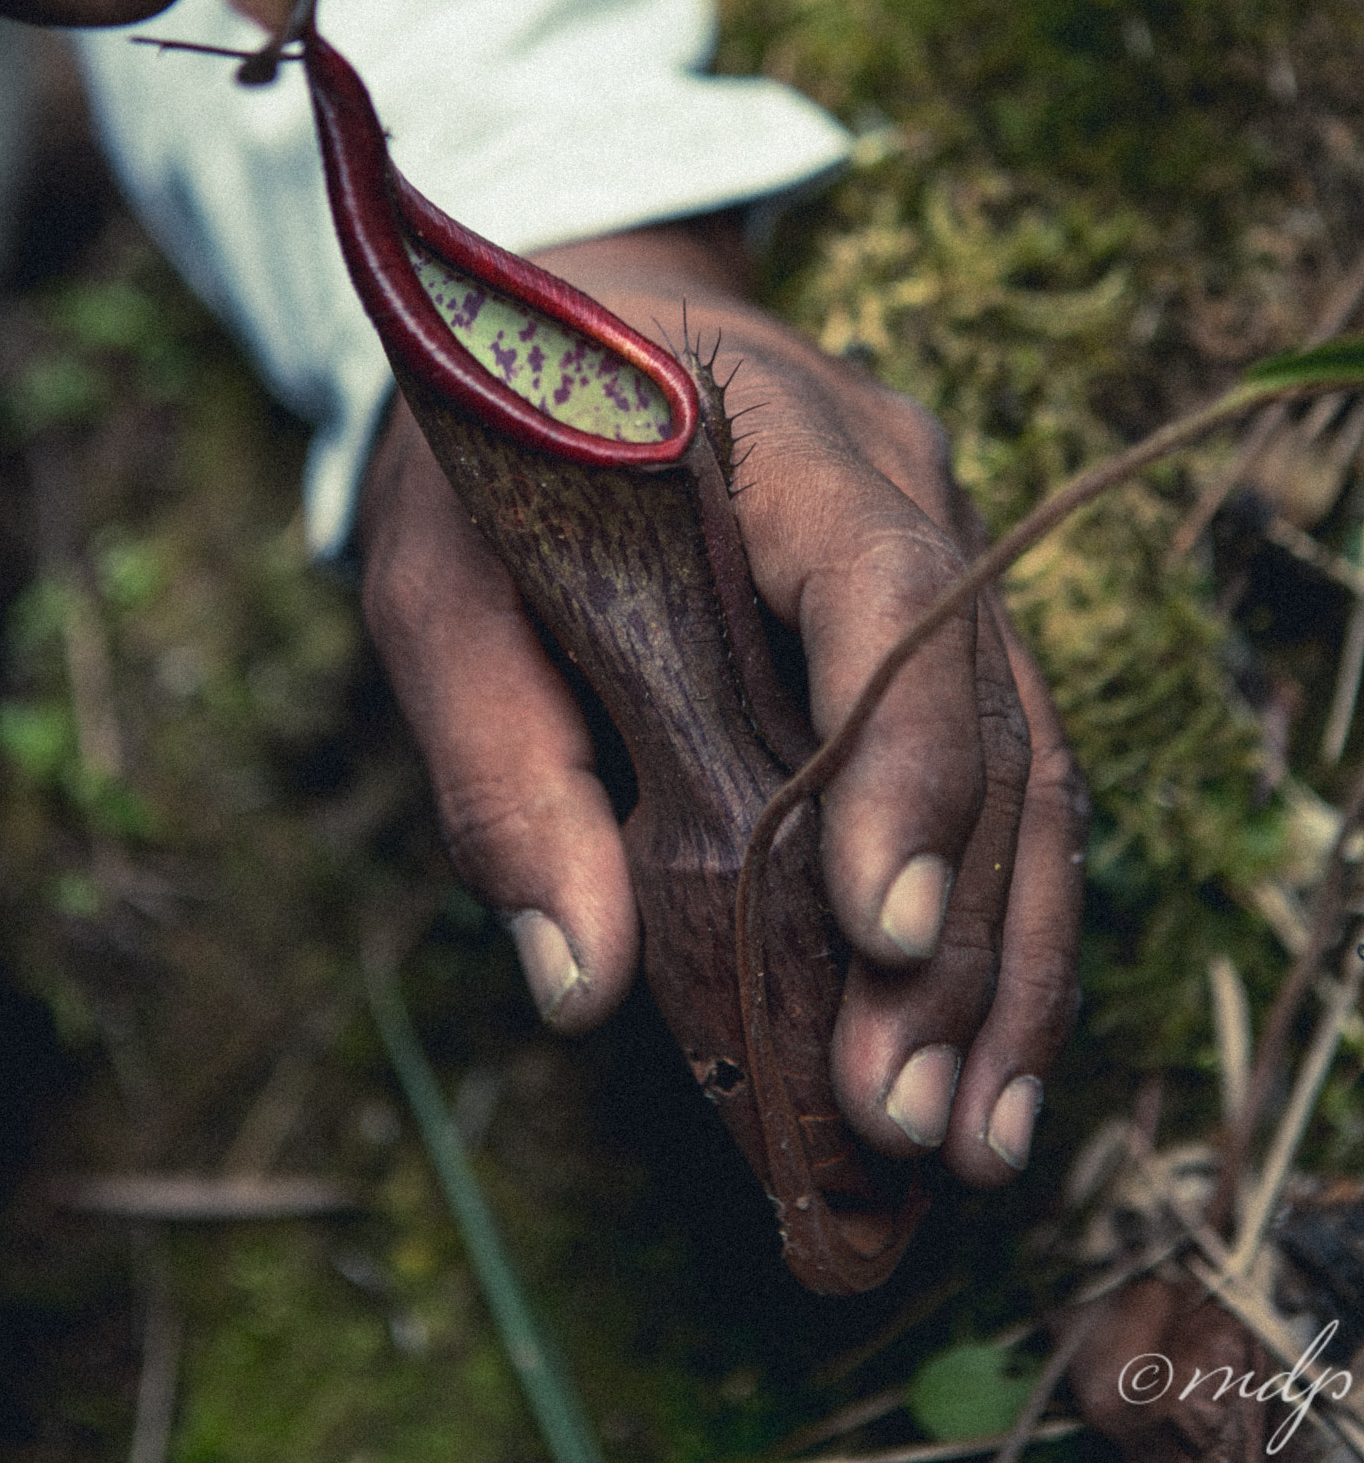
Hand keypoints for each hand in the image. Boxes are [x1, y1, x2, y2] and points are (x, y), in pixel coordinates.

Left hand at [360, 215, 1087, 1185]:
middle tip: (904, 1114)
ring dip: (1006, 961)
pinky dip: (996, 927)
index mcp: (780, 437)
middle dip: (959, 926)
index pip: (885, 586)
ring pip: (1030, 765)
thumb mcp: (439, 575)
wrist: (566, 330)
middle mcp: (903, 491)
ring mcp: (946, 556)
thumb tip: (584, 981)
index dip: (900, 757)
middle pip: (987, 710)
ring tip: (969, 1139)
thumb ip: (500, 756)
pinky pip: (1004, 780)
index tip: (880, 933)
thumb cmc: (494, 445)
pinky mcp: (942, 631)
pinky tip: (979, 1062)